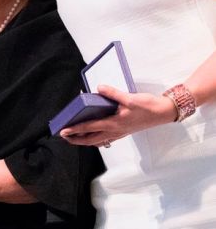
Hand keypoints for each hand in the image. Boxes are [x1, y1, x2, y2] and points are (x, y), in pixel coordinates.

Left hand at [60, 85, 177, 145]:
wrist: (164, 113)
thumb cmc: (147, 106)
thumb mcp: (130, 98)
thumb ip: (113, 93)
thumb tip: (99, 87)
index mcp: (114, 123)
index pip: (89, 128)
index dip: (74, 130)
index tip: (63, 131)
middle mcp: (115, 131)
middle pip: (90, 139)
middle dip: (76, 139)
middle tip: (64, 136)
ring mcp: (119, 133)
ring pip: (98, 140)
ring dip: (85, 140)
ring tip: (74, 138)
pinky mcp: (123, 131)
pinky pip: (106, 139)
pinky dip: (96, 139)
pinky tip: (93, 136)